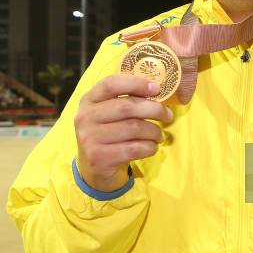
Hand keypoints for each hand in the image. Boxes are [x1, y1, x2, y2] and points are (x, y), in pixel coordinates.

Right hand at [74, 74, 172, 191]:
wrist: (95, 169)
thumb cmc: (110, 134)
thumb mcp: (111, 113)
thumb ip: (128, 98)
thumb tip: (156, 89)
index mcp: (89, 100)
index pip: (111, 83)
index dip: (136, 83)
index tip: (156, 88)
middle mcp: (85, 117)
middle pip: (127, 106)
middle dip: (154, 109)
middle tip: (168, 115)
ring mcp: (90, 138)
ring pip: (134, 128)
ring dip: (154, 131)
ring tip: (159, 135)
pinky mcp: (99, 158)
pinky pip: (134, 148)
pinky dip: (149, 147)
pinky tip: (152, 147)